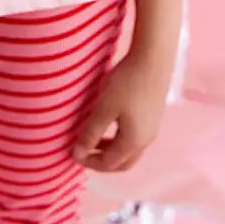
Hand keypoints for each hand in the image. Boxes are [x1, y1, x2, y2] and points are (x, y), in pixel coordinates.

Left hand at [73, 55, 168, 172]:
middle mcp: (146, 140)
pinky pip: (134, 138)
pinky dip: (118, 139)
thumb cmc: (126, 83)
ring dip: (110, 150)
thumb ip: (91, 133)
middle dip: (101, 161)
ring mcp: (152, 129)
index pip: (108, 164)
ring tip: (92, 137)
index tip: (71, 152)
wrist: (154, 59)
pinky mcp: (153, 116)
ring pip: (129, 151)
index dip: (88, 162)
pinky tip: (108, 123)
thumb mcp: (104, 108)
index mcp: (133, 142)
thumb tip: (78, 153)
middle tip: (83, 151)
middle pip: (122, 163)